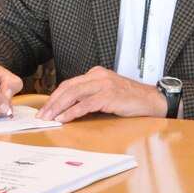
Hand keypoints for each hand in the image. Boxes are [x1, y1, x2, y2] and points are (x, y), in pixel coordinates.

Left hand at [35, 66, 164, 122]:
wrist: (151, 100)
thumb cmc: (130, 99)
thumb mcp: (108, 91)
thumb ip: (91, 94)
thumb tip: (70, 108)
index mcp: (96, 73)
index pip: (70, 83)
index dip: (56, 96)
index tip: (46, 108)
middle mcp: (98, 76)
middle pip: (68, 87)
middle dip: (53, 101)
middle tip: (42, 115)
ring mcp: (104, 85)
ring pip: (74, 94)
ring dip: (59, 107)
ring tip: (49, 118)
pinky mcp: (109, 96)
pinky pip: (85, 104)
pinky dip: (72, 112)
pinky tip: (64, 119)